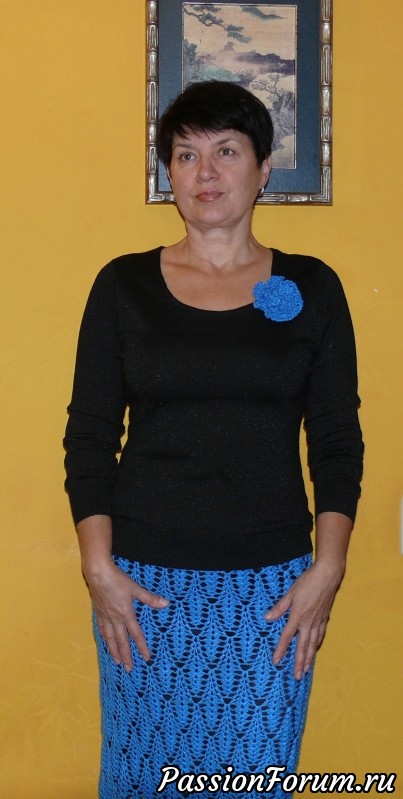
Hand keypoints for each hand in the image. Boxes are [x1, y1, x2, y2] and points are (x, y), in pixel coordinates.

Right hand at [84, 560, 168, 670]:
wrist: (98, 574)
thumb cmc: (118, 580)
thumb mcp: (135, 588)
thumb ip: (150, 598)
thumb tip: (165, 604)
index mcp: (126, 614)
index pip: (136, 634)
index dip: (142, 647)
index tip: (146, 658)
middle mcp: (115, 619)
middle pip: (121, 641)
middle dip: (126, 655)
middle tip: (129, 668)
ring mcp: (105, 617)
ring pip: (110, 638)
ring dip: (114, 651)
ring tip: (116, 661)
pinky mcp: (98, 613)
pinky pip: (101, 629)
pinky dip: (104, 638)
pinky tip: (105, 642)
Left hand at [264, 559, 344, 679]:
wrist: (328, 576)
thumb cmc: (308, 582)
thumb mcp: (291, 593)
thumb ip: (280, 607)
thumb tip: (267, 618)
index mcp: (298, 616)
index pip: (287, 637)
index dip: (281, 650)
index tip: (276, 661)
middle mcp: (308, 622)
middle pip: (302, 646)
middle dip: (299, 662)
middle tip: (297, 676)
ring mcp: (318, 621)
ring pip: (313, 644)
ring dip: (309, 658)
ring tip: (306, 669)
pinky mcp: (325, 618)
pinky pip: (320, 635)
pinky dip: (317, 644)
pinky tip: (315, 649)